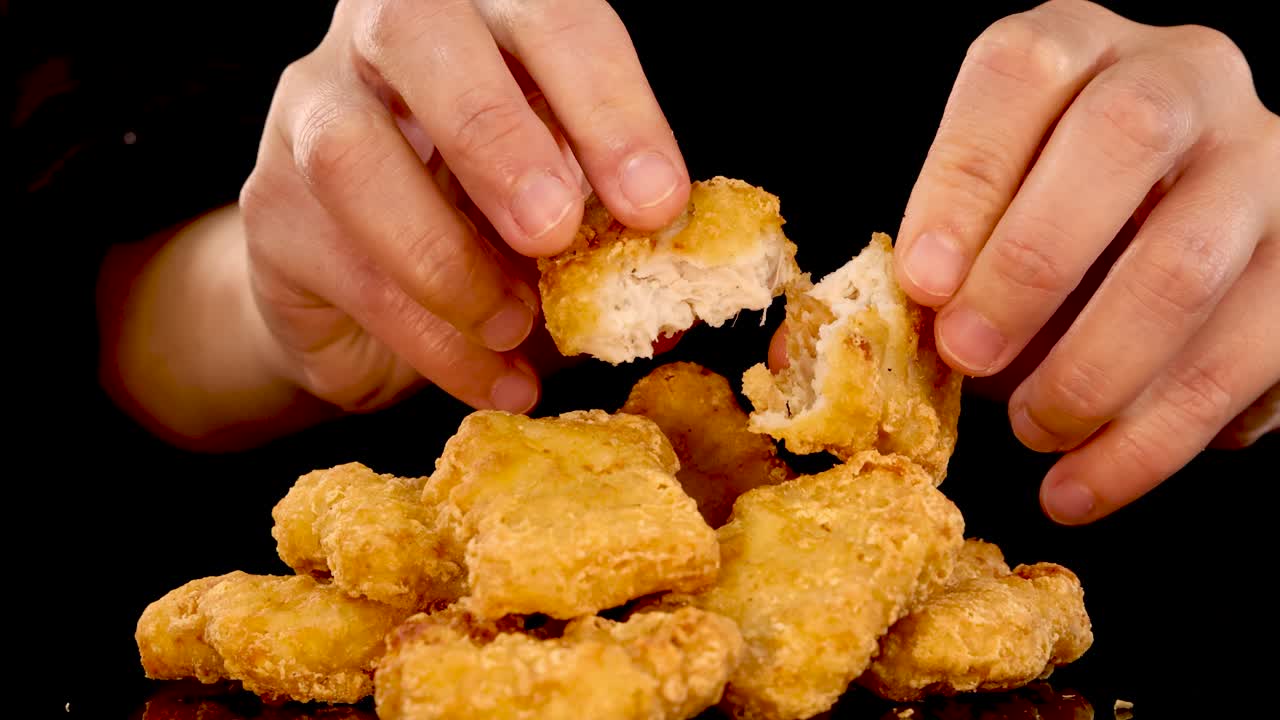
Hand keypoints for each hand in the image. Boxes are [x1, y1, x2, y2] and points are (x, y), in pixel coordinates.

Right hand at [239, 0, 689, 414]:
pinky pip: (344, 271)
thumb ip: (610, 219)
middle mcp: (382, 39)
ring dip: (447, 256)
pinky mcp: (271, 210)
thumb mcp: (566, 204)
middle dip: (494, 135)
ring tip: (518, 325)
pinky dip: (432, 339)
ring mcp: (311, 115)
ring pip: (350, 156)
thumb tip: (677, 286)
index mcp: (484, 15)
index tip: (657, 202)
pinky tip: (496, 378)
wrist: (366, 290)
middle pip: (414, 31)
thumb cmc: (489, 224)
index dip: (606, 103)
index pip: (545, 16)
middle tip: (556, 233)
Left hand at [891, 0, 1278, 523]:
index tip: (923, 283)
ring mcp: (1265, 164)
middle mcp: (1186, 78)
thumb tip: (831, 349)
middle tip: (970, 359)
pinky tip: (1085, 481)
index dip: (965, 179)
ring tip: (1030, 432)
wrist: (1176, 216)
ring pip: (1190, 260)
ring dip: (1094, 370)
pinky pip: (1247, 355)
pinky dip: (1154, 440)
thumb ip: (928, 256)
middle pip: (1124, 136)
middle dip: (1032, 265)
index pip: (1023, 73)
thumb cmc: (1041, 215)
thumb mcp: (984, 207)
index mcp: (1081, 47)